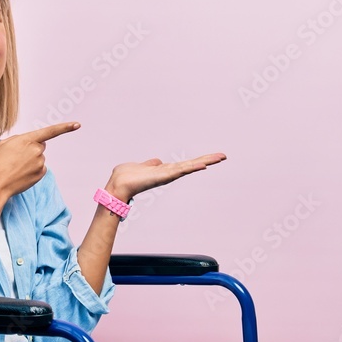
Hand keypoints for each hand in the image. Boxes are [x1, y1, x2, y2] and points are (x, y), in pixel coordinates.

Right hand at [0, 122, 79, 198]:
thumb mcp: (4, 144)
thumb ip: (19, 140)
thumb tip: (28, 144)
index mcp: (27, 139)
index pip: (50, 131)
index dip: (65, 127)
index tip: (77, 125)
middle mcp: (37, 150)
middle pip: (40, 146)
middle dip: (32, 149)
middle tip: (16, 158)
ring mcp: (40, 163)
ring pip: (39, 158)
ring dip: (30, 161)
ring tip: (15, 167)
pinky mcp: (41, 174)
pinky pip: (39, 169)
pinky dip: (32, 171)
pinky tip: (20, 174)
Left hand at [106, 152, 226, 201]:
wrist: (118, 185)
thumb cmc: (126, 177)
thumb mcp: (141, 166)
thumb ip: (150, 164)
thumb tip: (157, 162)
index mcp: (164, 170)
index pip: (184, 164)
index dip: (197, 161)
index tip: (210, 159)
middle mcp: (168, 173)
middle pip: (191, 165)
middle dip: (207, 160)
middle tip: (223, 156)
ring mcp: (167, 175)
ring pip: (190, 167)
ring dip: (205, 161)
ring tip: (220, 157)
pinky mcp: (164, 176)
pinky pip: (181, 170)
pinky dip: (192, 167)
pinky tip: (203, 165)